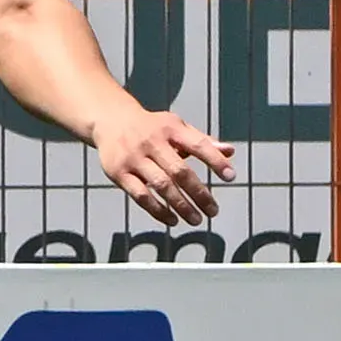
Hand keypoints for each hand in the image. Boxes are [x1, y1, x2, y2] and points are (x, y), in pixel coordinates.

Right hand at [90, 109, 235, 225]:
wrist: (110, 120)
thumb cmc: (151, 127)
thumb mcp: (176, 127)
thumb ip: (202, 141)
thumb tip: (230, 152)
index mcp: (171, 129)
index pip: (198, 145)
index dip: (215, 160)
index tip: (230, 177)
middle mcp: (152, 142)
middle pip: (179, 171)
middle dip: (199, 193)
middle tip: (213, 211)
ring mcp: (134, 158)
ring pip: (161, 185)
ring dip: (181, 205)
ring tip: (196, 220)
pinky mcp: (118, 173)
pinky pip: (140, 195)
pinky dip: (157, 210)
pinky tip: (172, 220)